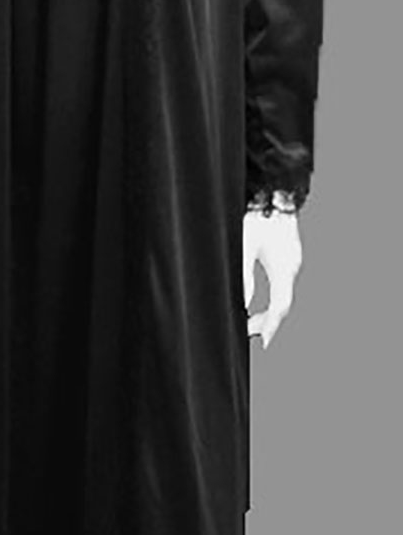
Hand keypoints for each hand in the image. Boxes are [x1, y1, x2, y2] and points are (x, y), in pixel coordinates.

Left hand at [243, 210, 302, 348]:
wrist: (272, 192)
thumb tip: (242, 305)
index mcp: (283, 269)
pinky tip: (257, 302)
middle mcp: (292, 267)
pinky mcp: (288, 256)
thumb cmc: (256, 217)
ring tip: (249, 322)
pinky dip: (272, 298)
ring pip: (283, 295)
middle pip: (283, 304)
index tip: (262, 341)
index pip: (280, 307)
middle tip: (248, 333)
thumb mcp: (244, 247)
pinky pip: (282, 285)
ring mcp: (293, 261)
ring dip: (268, 310)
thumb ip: (243, 277)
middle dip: (266, 321)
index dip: (270, 326)